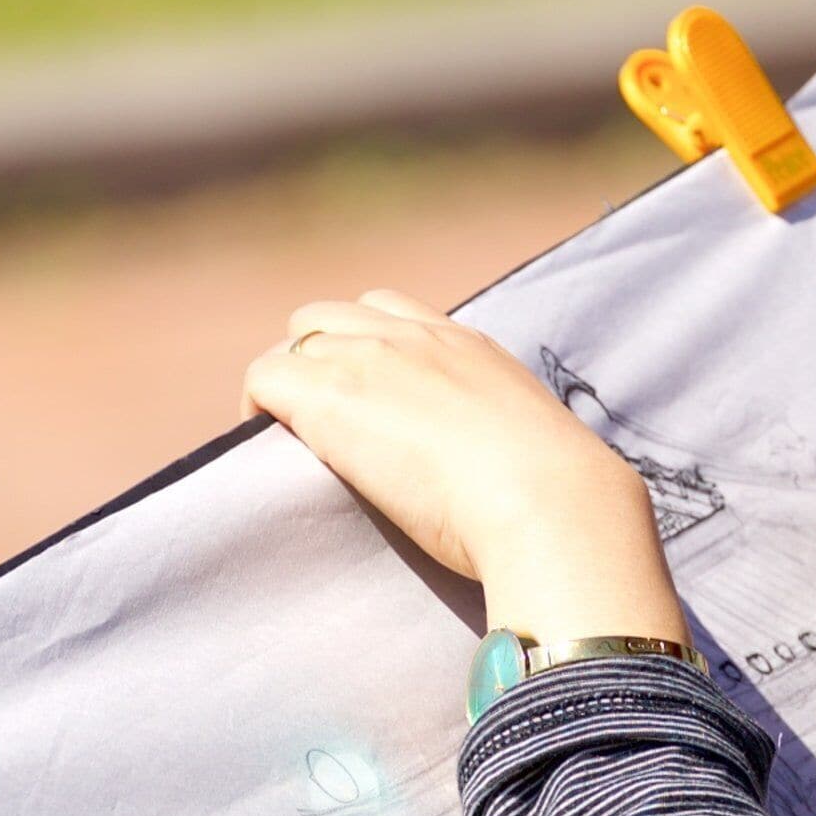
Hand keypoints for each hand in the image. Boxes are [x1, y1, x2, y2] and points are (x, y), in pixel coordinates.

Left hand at [243, 291, 683, 642]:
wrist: (552, 503)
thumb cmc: (557, 503)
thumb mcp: (534, 451)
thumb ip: (509, 450)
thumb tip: (525, 497)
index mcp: (466, 345)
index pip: (391, 312)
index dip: (364, 352)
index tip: (366, 406)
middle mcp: (414, 336)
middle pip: (331, 315)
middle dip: (314, 358)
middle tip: (317, 426)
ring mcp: (370, 358)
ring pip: (295, 337)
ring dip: (286, 381)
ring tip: (286, 441)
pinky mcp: (330, 395)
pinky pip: (264, 378)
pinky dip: (258, 407)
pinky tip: (268, 451)